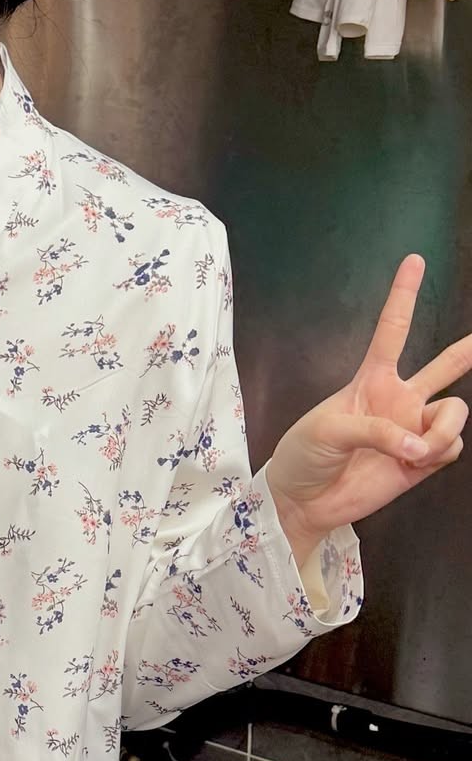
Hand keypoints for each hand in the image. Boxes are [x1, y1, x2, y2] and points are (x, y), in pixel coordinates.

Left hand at [267, 255, 470, 565]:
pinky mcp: (422, 460)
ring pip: (455, 414)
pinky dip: (436, 453)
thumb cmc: (305, 453)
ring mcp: (413, 428)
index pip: (392, 330)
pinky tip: (412, 462)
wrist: (304, 500)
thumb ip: (377, 430)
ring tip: (412, 450)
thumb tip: (417, 443)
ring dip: (441, 432)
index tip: (415, 260)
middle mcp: (398, 398)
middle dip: (467, 351)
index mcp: (370, 379)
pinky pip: (451, 448)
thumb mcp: (328, 429)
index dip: (404, 295)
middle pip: (444, 367)